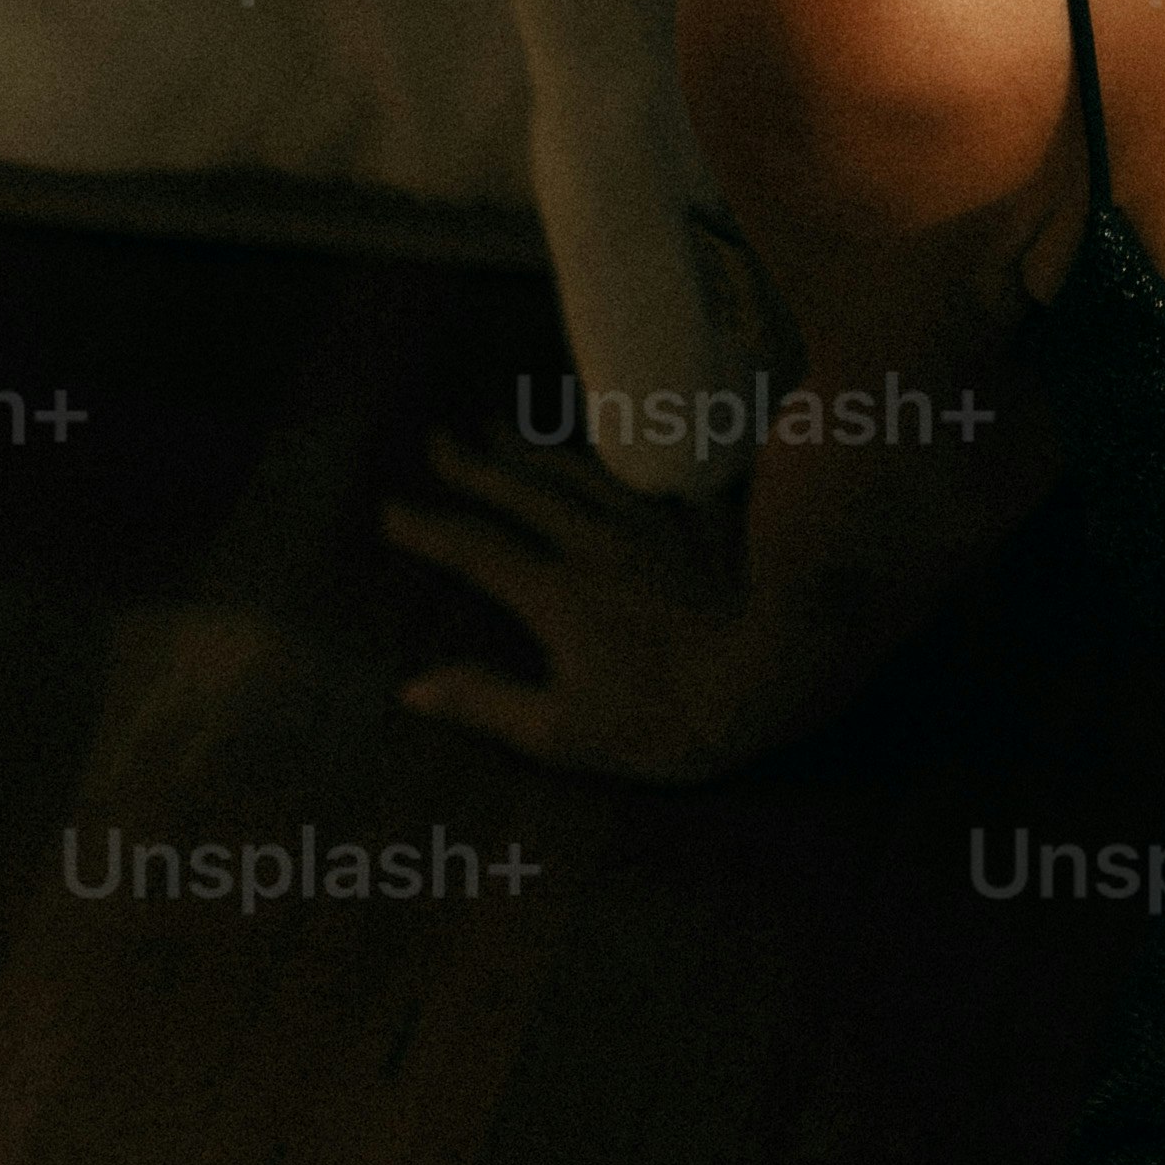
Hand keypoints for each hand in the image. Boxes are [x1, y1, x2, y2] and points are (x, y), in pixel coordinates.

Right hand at [383, 418, 790, 783]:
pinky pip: (658, 476)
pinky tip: (624, 446)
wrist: (772, 678)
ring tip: (505, 431)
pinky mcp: (704, 526)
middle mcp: (597, 544)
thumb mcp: (562, 733)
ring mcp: (655, 527)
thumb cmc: (665, 720)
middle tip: (439, 441)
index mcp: (556, 593)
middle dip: (474, 466)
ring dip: (537, 452)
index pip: (475, 549)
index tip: (391, 511)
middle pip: (523, 493)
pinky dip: (630, 457)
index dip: (428, 529)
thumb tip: (412, 688)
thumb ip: (484, 704)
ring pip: (582, 474)